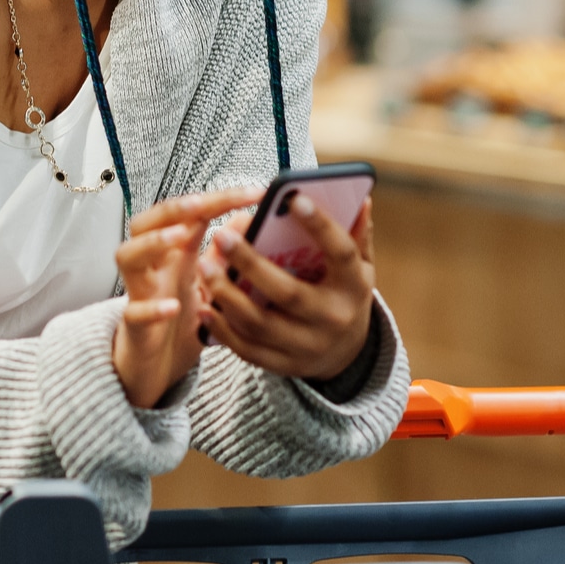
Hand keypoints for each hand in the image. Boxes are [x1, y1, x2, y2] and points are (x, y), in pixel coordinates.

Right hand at [112, 186, 262, 408]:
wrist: (155, 368)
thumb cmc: (180, 322)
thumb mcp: (210, 287)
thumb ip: (225, 257)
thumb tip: (248, 221)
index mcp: (174, 254)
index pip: (189, 215)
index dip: (219, 200)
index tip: (255, 193)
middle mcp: (153, 267)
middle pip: (145, 223)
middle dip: (173, 209)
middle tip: (202, 203)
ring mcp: (140, 293)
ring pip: (128, 256)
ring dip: (152, 243)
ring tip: (179, 238)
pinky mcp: (135, 326)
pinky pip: (134, 312)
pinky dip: (151, 307)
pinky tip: (172, 306)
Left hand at [199, 193, 377, 380]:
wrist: (347, 354)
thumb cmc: (345, 294)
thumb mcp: (359, 265)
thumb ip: (355, 233)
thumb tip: (360, 198)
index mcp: (354, 286)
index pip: (341, 253)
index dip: (321, 226)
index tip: (293, 199)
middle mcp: (333, 318)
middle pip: (289, 293)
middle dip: (251, 264)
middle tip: (221, 235)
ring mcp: (308, 346)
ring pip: (260, 324)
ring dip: (227, 296)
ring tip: (205, 266)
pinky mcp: (284, 364)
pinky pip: (248, 349)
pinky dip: (223, 329)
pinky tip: (205, 305)